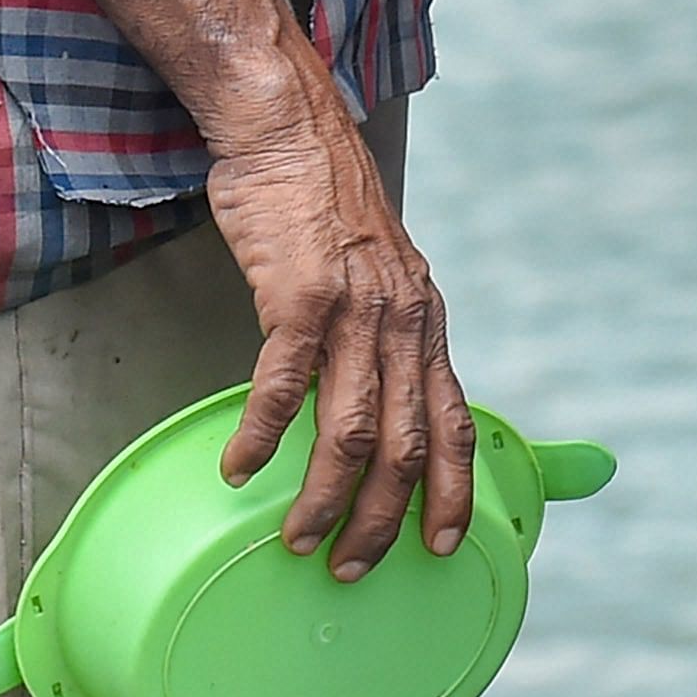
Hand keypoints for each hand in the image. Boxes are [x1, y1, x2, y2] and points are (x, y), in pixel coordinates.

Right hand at [194, 55, 473, 576]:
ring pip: (352, 432)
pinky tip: (240, 469)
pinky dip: (261, 436)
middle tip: (353, 566)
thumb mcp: (383, 276)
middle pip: (406, 449)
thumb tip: (378, 395)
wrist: (291, 129)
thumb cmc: (326, 205)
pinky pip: (283, 387)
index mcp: (426, 328)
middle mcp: (404, 327)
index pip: (455, 427)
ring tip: (300, 539)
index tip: (445, 547)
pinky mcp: (300, 298)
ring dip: (326, 497)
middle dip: (382, 519)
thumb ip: (387, 337)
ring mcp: (355, 313)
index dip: (455, 494)